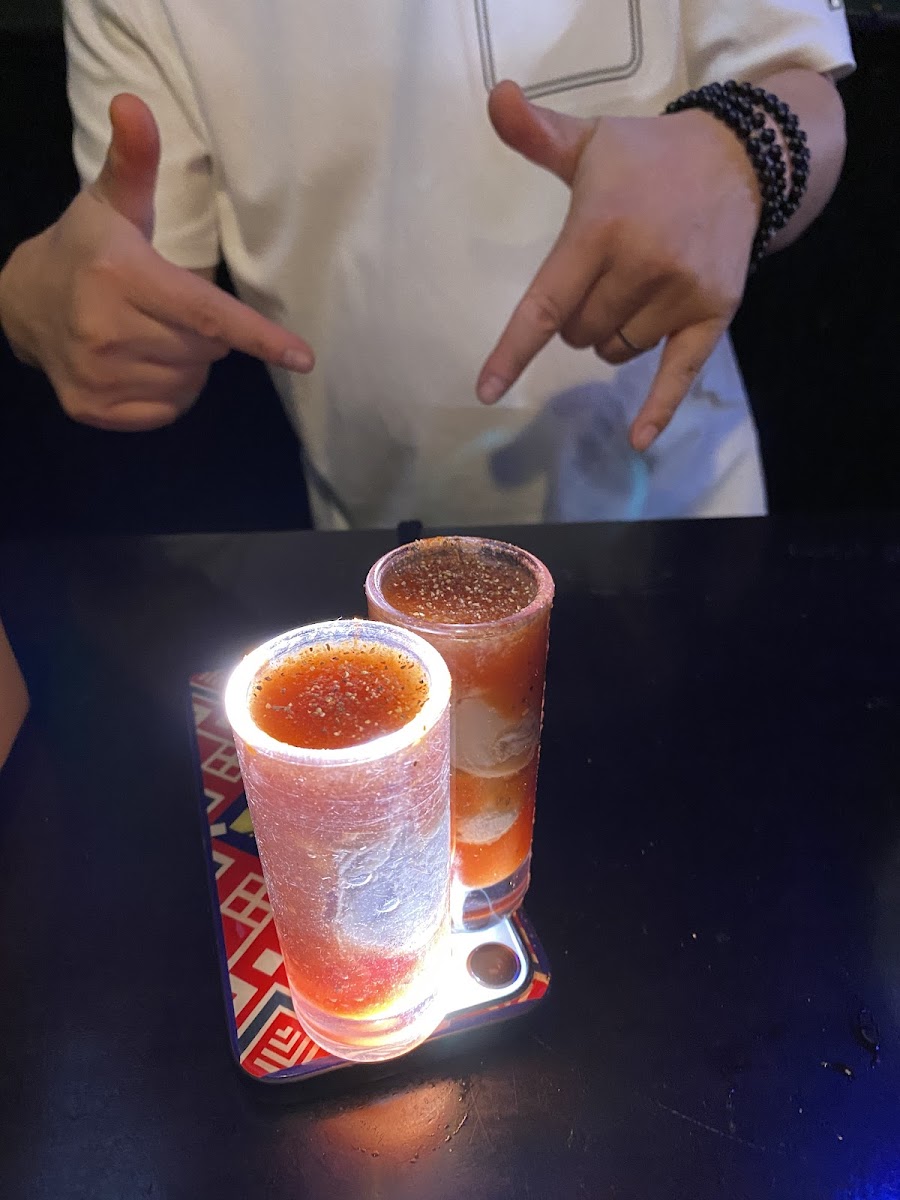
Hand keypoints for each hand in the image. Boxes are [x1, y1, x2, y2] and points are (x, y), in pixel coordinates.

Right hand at [0, 94, 313, 431]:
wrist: (25, 304)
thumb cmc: (88, 250)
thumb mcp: (111, 203)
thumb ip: (134, 161)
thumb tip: (134, 103)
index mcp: (122, 279)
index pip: (207, 315)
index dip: (259, 337)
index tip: (303, 356)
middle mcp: (106, 332)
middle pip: (205, 351)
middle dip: (205, 334)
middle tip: (173, 308)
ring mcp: (97, 376)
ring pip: (189, 384)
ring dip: (187, 364)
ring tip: (153, 334)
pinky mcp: (93, 409)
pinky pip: (166, 411)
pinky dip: (167, 393)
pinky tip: (140, 363)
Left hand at [477, 81, 761, 450]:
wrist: (738, 158)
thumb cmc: (647, 159)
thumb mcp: (589, 143)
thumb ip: (537, 135)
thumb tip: (495, 97)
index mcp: (599, 229)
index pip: (545, 303)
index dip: (512, 351)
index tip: (486, 390)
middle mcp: (640, 265)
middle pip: (579, 335)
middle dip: (577, 320)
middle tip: (601, 276)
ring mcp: (680, 293)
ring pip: (617, 351)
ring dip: (612, 336)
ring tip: (634, 287)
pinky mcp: (713, 314)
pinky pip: (678, 374)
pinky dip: (658, 408)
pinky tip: (639, 441)